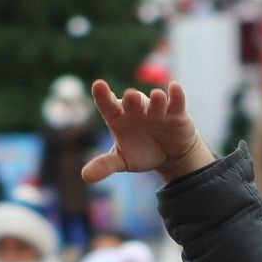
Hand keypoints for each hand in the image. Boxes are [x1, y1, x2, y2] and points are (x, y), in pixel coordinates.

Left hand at [84, 81, 213, 183]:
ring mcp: (156, 110)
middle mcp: (136, 110)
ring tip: (156, 97)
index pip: (107, 105)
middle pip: (132, 101)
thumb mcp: (121, 160)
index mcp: (118, 117)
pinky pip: (176, 102)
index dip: (102, 96)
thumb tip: (85, 176)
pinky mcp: (176, 113)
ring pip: (155, 101)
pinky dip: (176, 95)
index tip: (98, 85)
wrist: (169, 156)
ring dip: (156, 99)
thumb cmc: (140, 152)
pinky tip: (174, 88)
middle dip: (132, 99)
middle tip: (130, 97)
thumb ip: (104, 165)